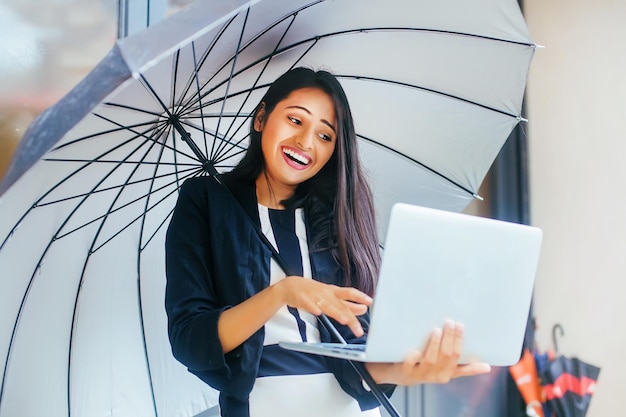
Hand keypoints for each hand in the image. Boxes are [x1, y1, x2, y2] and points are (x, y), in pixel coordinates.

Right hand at [275, 276, 372, 336]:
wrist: (290, 285)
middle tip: (359, 330)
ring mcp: (315, 297)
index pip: (349, 293)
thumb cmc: (313, 291)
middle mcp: (326, 294)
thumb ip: (346, 303)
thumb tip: (364, 309)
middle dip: (351, 317)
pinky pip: (309, 305)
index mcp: (333, 292)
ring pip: (327, 306)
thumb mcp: (331, 295)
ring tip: (344, 320)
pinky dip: (313, 308)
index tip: (370, 302)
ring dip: (336, 312)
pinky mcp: (303, 300)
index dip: (360, 297)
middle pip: (340, 305)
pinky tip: (318, 313)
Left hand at [365, 320, 490, 384]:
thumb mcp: (446, 369)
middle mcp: (436, 376)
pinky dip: (413, 359)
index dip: (460, 341)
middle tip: (450, 322)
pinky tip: (416, 351)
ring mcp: (421, 374)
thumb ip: (465, 368)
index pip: (457, 356)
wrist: (403, 376)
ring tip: (436, 330)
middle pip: (446, 356)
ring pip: (431, 360)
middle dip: (449, 338)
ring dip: (434, 344)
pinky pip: (410, 366)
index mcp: (447, 374)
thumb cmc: (428, 368)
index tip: (461, 326)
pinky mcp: (406, 372)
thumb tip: (488, 367)